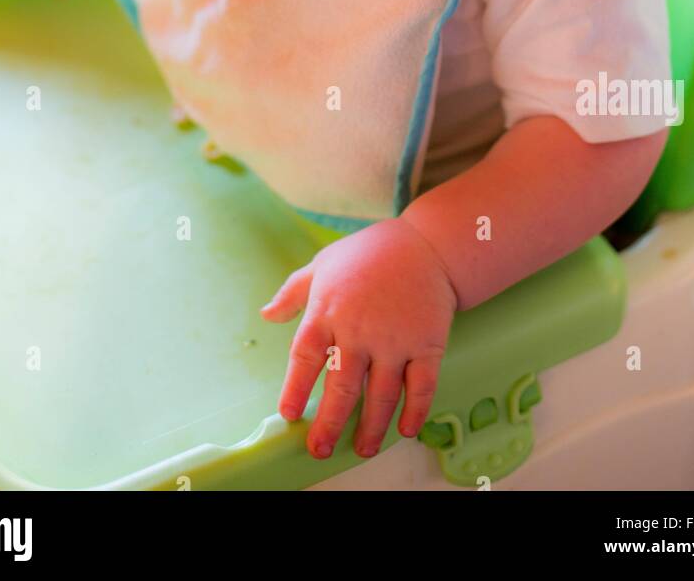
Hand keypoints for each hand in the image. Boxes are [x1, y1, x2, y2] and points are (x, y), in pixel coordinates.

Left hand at [260, 217, 458, 460]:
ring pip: (381, 396)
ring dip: (371, 428)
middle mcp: (359, 330)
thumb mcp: (323, 265)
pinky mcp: (427, 344)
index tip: (290, 414)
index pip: (304, 358)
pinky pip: (421, 386)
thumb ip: (292, 293)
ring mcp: (395, 339)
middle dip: (329, 424)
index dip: (295, 389)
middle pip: (341, 388)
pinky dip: (415, 412)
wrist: (424, 245)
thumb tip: (266, 315)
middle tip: (321, 448)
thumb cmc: (367, 254)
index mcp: (328, 310)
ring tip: (363, 448)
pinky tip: (405, 429)